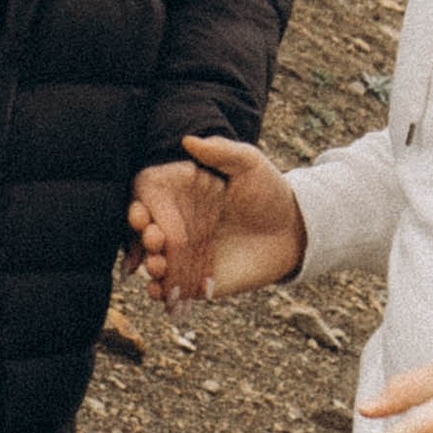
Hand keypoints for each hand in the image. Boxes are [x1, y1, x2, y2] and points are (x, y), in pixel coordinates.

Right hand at [127, 137, 305, 305]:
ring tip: (158, 268)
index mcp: (181, 195)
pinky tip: (161, 292)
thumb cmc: (269, 191)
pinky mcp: (196, 279)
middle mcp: (177, 224)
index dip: (138, 209)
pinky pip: (172, 288)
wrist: (294, 230)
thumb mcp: (249, 163)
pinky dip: (162, 292)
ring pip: (155, 263)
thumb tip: (188, 140)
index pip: (148, 201)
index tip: (139, 216)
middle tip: (155, 241)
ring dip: (150, 268)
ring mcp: (185, 253)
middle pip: (145, 235)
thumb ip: (221, 151)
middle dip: (141, 240)